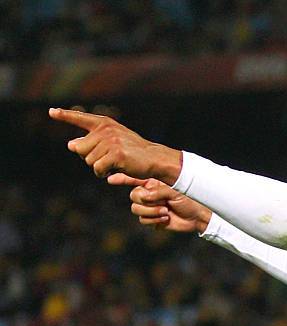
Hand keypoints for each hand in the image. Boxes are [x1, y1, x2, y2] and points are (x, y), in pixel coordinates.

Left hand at [49, 108, 181, 184]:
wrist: (155, 158)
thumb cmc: (132, 152)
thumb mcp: (111, 143)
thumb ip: (91, 142)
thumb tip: (70, 144)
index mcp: (105, 124)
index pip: (80, 118)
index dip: (65, 116)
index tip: (51, 112)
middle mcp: (106, 130)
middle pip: (79, 149)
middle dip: (89, 158)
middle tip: (106, 158)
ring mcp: (111, 141)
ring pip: (88, 161)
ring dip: (98, 167)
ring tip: (114, 163)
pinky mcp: (116, 154)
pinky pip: (97, 169)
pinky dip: (103, 173)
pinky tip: (114, 170)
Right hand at [108, 173, 211, 232]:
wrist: (198, 215)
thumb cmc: (190, 198)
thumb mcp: (174, 190)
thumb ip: (157, 191)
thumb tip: (143, 196)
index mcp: (154, 182)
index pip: (134, 178)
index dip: (122, 178)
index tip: (111, 178)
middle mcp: (150, 193)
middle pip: (133, 196)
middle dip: (146, 200)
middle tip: (162, 203)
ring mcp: (151, 206)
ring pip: (136, 209)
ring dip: (151, 211)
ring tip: (165, 211)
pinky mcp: (153, 219)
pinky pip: (143, 219)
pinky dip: (154, 219)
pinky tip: (166, 217)